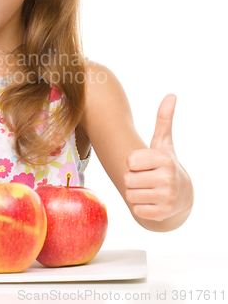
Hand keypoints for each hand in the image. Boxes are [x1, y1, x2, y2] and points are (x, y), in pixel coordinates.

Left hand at [124, 94, 191, 221]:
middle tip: (146, 178)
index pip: (129, 161)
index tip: (144, 163)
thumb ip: (163, 119)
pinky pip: (136, 210)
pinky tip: (151, 201)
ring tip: (148, 189)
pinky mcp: (163, 213)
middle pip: (127, 178)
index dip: (133, 163)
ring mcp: (167, 197)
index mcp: (163, 159)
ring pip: (130, 194)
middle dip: (132, 179)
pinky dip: (140, 207)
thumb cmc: (164, 164)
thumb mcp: (163, 142)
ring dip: (135, 193)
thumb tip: (171, 95)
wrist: (182, 195)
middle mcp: (167, 178)